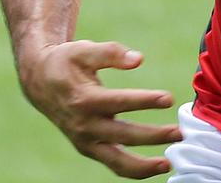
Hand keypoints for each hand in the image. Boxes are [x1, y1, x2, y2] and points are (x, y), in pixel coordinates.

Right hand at [22, 40, 181, 177]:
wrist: (41, 83)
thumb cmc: (67, 63)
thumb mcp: (83, 50)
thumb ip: (111, 53)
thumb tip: (138, 59)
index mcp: (84, 99)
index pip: (118, 102)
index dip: (144, 101)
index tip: (168, 99)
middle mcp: (84, 124)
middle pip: (122, 135)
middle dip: (152, 136)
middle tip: (179, 132)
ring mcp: (85, 141)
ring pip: (116, 161)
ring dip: (144, 166)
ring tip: (169, 163)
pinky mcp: (89, 148)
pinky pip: (114, 164)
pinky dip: (135, 169)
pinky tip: (158, 165)